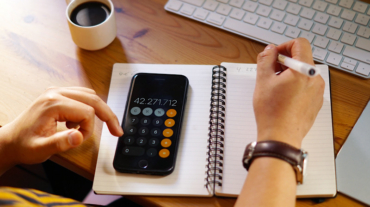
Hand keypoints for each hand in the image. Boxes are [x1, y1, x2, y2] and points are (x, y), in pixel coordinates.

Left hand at [0, 87, 122, 168]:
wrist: (11, 141)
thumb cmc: (24, 145)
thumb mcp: (41, 149)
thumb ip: (61, 142)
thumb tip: (79, 136)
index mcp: (52, 104)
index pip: (87, 111)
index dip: (90, 128)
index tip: (81, 139)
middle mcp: (55, 93)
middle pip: (93, 99)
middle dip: (107, 115)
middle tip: (117, 131)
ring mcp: (57, 91)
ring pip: (90, 95)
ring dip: (98, 111)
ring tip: (94, 128)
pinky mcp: (58, 94)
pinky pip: (82, 96)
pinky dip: (88, 108)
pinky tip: (79, 121)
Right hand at [253, 38, 324, 147]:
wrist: (280, 136)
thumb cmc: (272, 112)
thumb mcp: (263, 80)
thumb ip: (265, 59)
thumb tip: (269, 50)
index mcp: (305, 71)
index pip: (300, 44)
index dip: (284, 46)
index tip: (274, 55)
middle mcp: (315, 79)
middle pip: (302, 58)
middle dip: (285, 61)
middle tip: (270, 71)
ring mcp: (317, 92)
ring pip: (304, 73)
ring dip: (289, 73)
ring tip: (275, 86)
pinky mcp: (315, 102)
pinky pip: (306, 86)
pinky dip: (294, 85)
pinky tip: (282, 96)